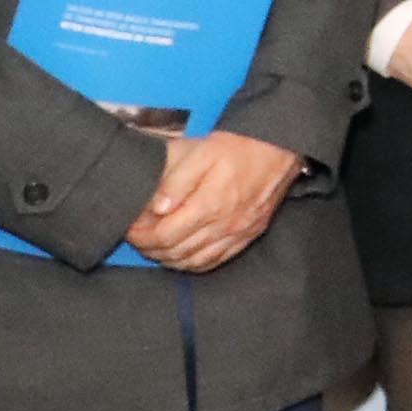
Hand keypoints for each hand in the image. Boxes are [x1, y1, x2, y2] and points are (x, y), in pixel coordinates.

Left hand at [130, 131, 302, 271]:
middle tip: (138, 238)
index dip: (141, 237)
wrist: (280, 147)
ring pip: (195, 261)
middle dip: (150, 249)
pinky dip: (195, 264)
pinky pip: (217, 261)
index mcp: (209, 205)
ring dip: (170, 259)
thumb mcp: (202, 152)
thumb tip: (156, 208)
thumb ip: (176, 181)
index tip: (130, 229)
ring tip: (156, 248)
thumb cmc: (239, 146)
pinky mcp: (250, 235)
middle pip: (176, 252)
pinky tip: (184, 256)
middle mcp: (224, 225)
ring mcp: (238, 233)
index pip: (164, 235)